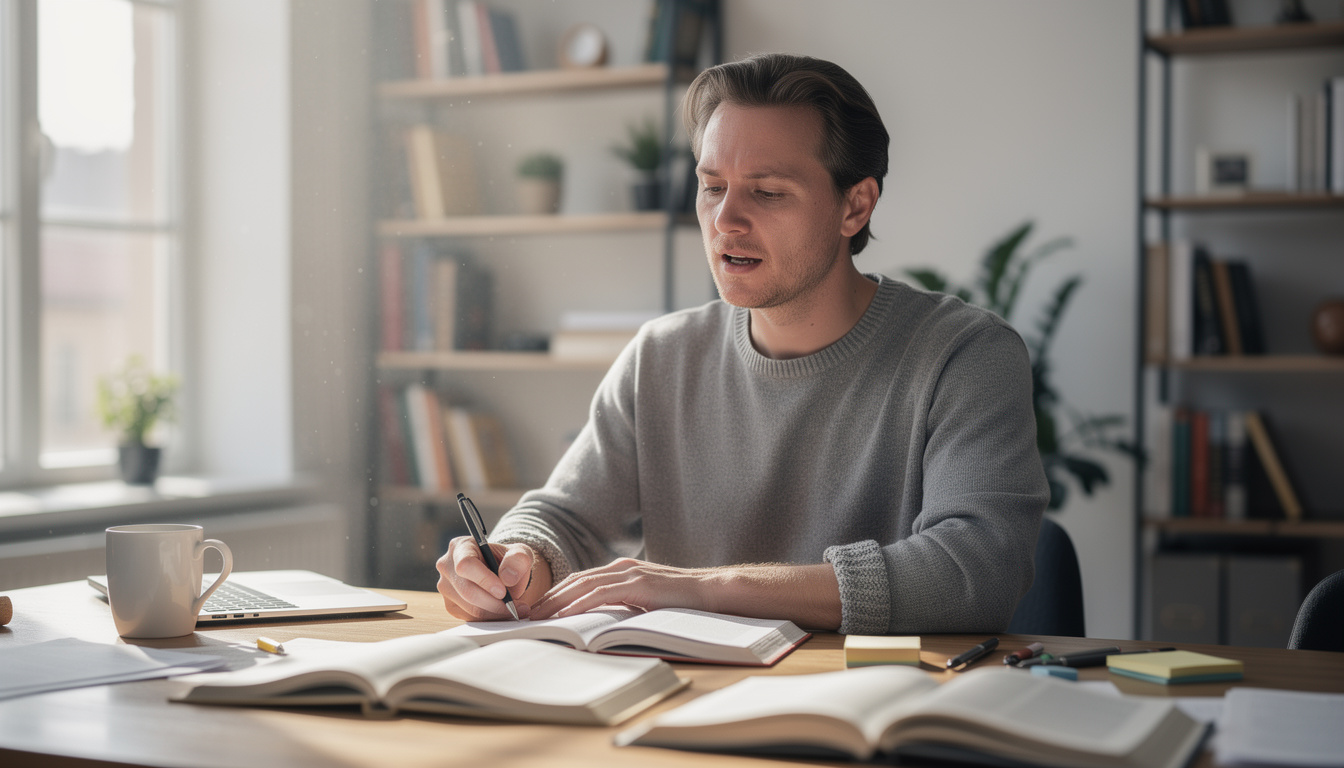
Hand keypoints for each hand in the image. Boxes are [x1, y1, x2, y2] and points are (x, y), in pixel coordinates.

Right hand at [436, 537, 541, 619]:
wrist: (501, 573)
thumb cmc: (507, 561)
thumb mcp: (519, 553)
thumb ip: (518, 560)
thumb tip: (508, 578)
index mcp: (460, 546)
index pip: (466, 564)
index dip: (484, 580)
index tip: (503, 591)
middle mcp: (447, 566)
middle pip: (467, 590)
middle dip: (494, 602)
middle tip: (516, 606)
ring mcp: (446, 587)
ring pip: (470, 608)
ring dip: (495, 612)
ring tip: (515, 608)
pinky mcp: (451, 606)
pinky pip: (471, 618)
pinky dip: (490, 617)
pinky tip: (502, 611)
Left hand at [530, 558, 719, 619]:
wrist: (710, 592)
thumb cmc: (680, 602)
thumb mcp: (644, 603)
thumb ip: (622, 605)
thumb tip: (597, 622)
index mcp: (621, 571)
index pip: (580, 581)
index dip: (556, 594)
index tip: (537, 610)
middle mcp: (621, 567)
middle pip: (574, 580)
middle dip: (548, 598)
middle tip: (526, 614)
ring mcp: (629, 573)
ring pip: (583, 585)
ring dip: (557, 601)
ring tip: (538, 617)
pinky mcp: (638, 584)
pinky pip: (601, 593)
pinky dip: (579, 604)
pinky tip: (565, 615)